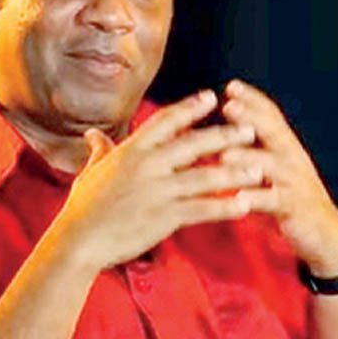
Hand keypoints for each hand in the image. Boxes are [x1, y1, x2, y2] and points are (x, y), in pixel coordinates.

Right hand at [51, 89, 265, 275]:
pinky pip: (203, 209)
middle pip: (194, 144)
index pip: (166, 121)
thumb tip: (92, 133)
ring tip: (259, 168)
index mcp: (131, 151)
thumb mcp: (89, 172)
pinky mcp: (165, 216)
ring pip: (205, 176)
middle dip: (225, 135)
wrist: (78, 242)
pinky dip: (226, 206)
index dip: (190, 108)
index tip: (211, 97)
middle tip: (251, 128)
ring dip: (235, 172)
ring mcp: (158, 190)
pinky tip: (246, 204)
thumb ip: (99, 150)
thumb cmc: (81, 209)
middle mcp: (147, 165)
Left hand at [218, 79, 337, 276]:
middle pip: (274, 132)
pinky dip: (256, 199)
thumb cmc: (290, 197)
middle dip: (251, 117)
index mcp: (286, 146)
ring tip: (224, 155)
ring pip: (271, 166)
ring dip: (248, 158)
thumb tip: (224, 133)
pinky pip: (274, 201)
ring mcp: (294, 182)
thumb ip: (255, 150)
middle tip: (228, 106)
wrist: (324, 232)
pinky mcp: (293, 208)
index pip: (272, 115)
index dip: (253, 99)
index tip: (231, 86)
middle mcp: (293, 159)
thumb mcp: (275, 169)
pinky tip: (238, 198)